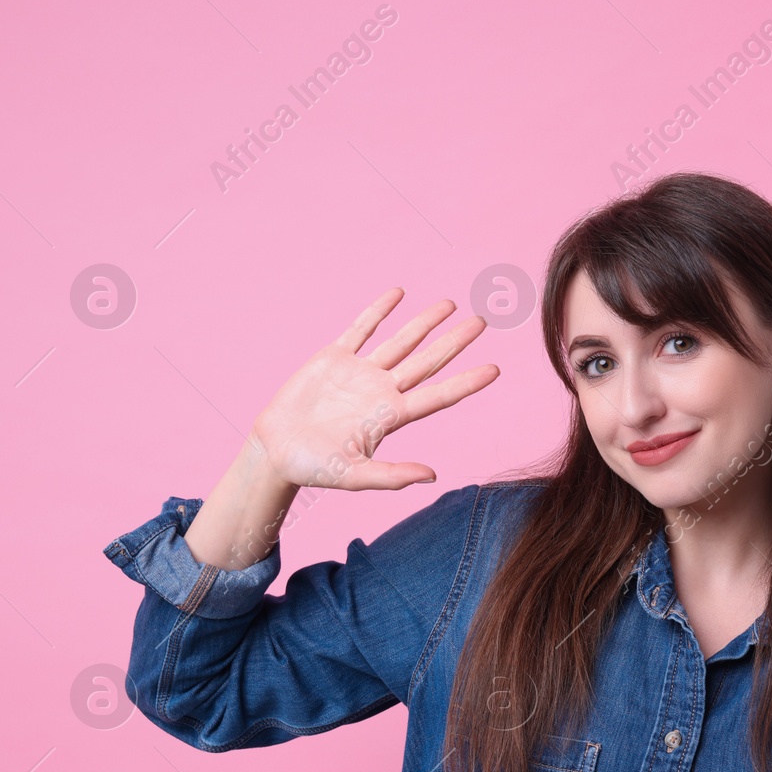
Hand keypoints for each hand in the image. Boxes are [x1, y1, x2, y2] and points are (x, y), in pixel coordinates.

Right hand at [250, 288, 498, 490]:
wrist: (276, 452)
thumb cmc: (315, 469)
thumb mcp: (355, 476)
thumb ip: (393, 476)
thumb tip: (433, 476)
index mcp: (392, 416)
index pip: (439, 395)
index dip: (467, 382)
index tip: (495, 369)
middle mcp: (382, 391)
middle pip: (428, 361)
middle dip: (454, 342)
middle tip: (481, 323)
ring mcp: (360, 372)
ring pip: (400, 341)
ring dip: (425, 322)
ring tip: (450, 304)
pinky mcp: (334, 358)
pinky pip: (362, 328)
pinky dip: (379, 311)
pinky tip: (398, 294)